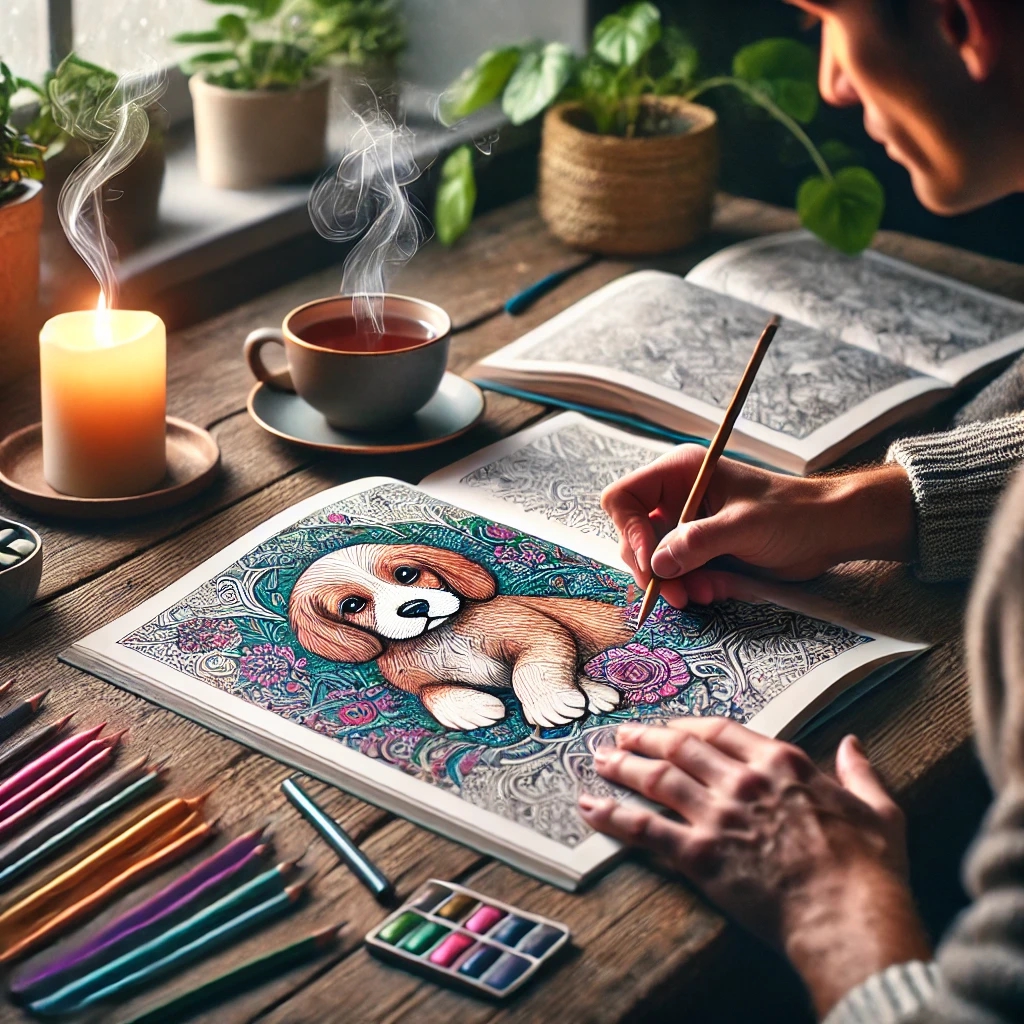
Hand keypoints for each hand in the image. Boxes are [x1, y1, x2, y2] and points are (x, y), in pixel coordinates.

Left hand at [579, 719, 930, 1016]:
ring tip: (601, 760)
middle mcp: (741, 779)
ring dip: (623, 766)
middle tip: (620, 735)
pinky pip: (645, 828)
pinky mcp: (699, 853)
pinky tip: (591, 807)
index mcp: (780, 763)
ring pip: (657, 778)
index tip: (669, 726)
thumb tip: (853, 744)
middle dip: (644, 737)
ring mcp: (717, 814)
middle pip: (679, 746)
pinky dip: (613, 815)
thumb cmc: (869, 870)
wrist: (848, 917)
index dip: (687, 725)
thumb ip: (859, 772)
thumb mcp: (878, 810)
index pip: (719, 729)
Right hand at [601, 446, 915, 606]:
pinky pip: (678, 574)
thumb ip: (697, 542)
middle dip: (650, 567)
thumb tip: (656, 564)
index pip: (625, 498)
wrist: (829, 532)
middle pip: (633, 535)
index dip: (629, 530)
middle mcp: (677, 498)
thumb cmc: (793, 514)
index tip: (649, 560)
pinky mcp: (701, 551)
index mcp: (680, 474)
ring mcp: (687, 526)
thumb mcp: (744, 525)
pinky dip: (690, 588)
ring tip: (699, 595)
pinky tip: (713, 591)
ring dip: (671, 583)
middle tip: (672, 592)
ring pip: (654, 561)